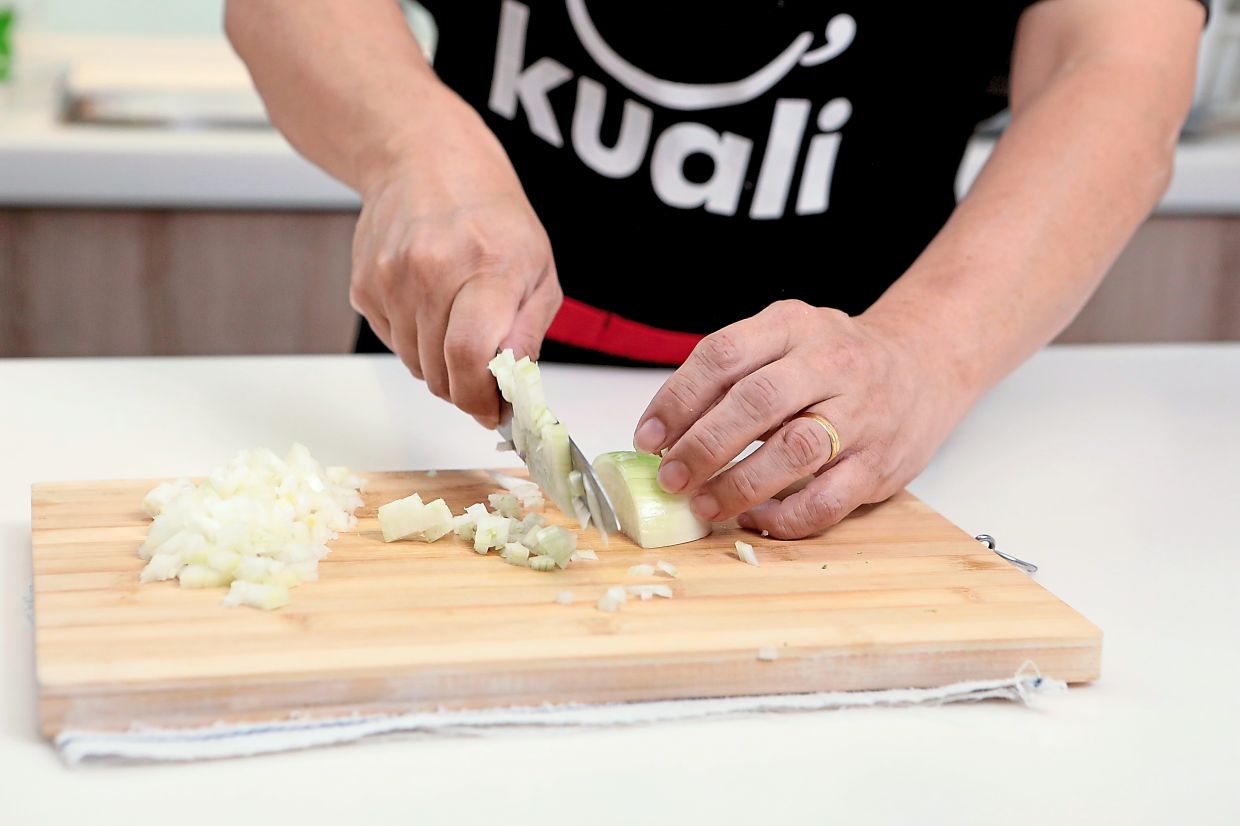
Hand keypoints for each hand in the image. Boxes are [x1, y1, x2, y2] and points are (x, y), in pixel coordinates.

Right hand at [349, 93, 561, 427]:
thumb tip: (515, 390)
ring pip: (415, 365)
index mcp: (486, 267)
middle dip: (465, 390)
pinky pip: (394, 342)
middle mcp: (432, 271)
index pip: (470, 356)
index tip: (493, 411)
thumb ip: (529, 333)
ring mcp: (390, 279)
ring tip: (459, 327)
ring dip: (440, 367)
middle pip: (440, 371)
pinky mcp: (365, 286)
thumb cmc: (491, 214)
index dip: (480, 398)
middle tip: (483, 380)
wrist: (424, 160)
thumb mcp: (538, 269)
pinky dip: (416, 342)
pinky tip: (431, 306)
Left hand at [632, 300, 972, 538]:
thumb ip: (731, 376)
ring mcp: (862, 413)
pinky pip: (826, 500)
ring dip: (739, 485)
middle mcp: (831, 362)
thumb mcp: (785, 340)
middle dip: (703, 446)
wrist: (926, 363)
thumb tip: (664, 435)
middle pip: (756, 402)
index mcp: (793, 325)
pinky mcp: (881, 464)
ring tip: (703, 505)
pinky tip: (755, 519)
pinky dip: (783, 517)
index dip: (678, 400)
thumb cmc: (835, 360)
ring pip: (794, 451)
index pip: (723, 355)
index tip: (648, 438)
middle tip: (670, 477)